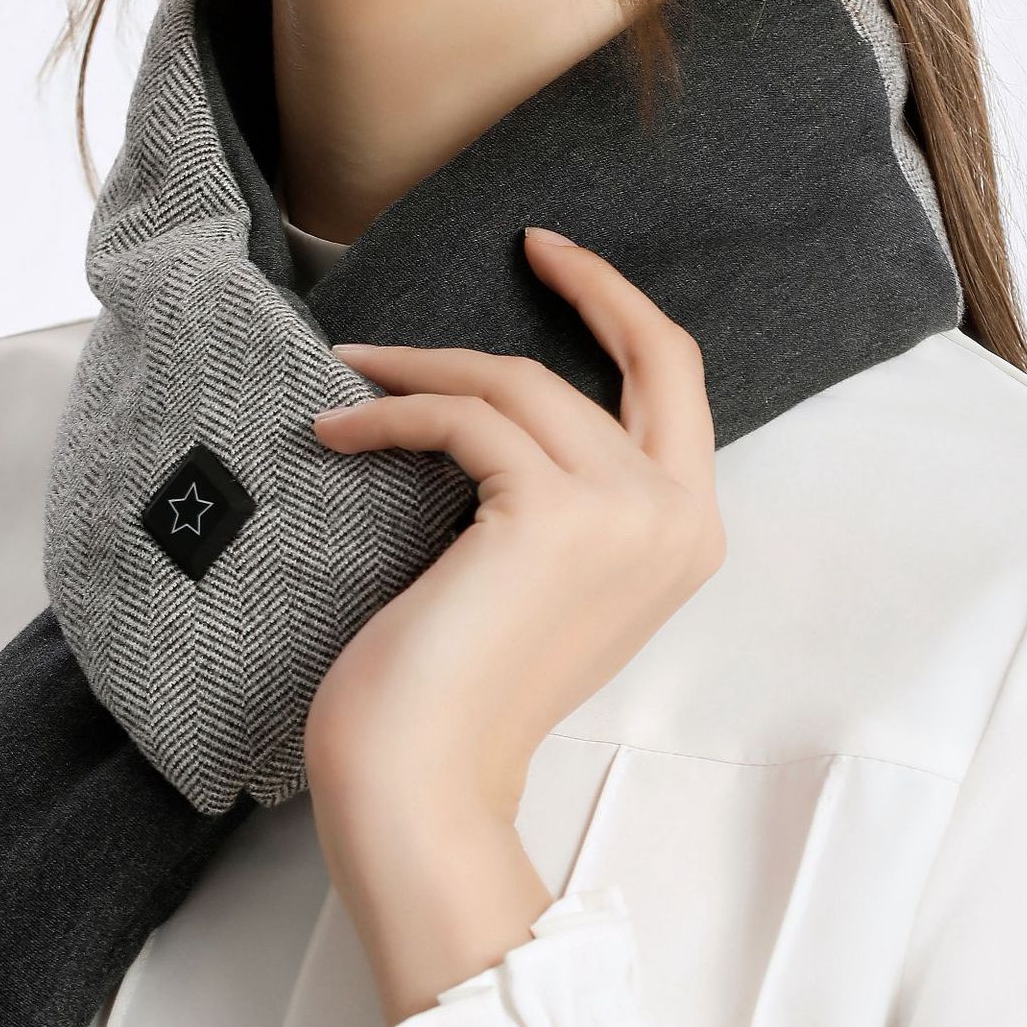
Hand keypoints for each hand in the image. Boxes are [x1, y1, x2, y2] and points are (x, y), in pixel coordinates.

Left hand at [303, 224, 726, 824]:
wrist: (422, 781)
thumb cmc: (464, 685)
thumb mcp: (550, 572)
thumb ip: (572, 491)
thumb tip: (512, 400)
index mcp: (689, 534)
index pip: (679, 384)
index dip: (627, 308)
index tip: (564, 259)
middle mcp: (680, 519)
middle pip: (644, 354)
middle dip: (588, 284)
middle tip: (527, 245)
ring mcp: (626, 515)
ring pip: (523, 384)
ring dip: (428, 369)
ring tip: (357, 378)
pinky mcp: (552, 514)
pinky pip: (462, 420)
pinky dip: (392, 414)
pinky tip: (337, 429)